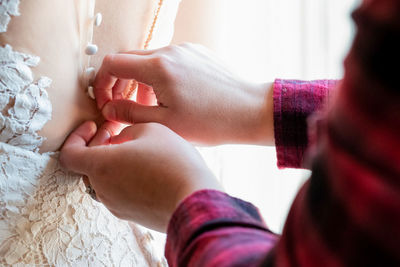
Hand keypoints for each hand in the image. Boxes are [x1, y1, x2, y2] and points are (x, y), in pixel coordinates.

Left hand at [60, 121, 222, 231]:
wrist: (194, 200)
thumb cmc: (173, 162)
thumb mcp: (152, 129)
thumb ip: (129, 128)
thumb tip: (122, 139)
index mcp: (102, 166)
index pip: (69, 154)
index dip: (76, 136)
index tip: (93, 126)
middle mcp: (103, 189)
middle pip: (88, 165)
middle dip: (98, 144)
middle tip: (115, 131)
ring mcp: (117, 205)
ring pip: (104, 179)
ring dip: (111, 161)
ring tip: (133, 148)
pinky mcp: (131, 215)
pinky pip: (119, 191)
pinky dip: (123, 176)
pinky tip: (145, 167)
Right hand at [94, 43, 273, 145]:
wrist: (250, 111)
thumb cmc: (211, 122)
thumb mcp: (165, 124)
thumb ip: (130, 114)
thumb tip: (108, 108)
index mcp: (159, 67)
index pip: (113, 63)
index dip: (101, 82)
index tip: (104, 101)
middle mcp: (171, 52)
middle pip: (130, 60)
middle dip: (121, 83)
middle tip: (125, 107)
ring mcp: (186, 50)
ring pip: (150, 61)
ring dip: (142, 82)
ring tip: (153, 107)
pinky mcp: (198, 53)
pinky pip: (170, 61)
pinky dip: (162, 77)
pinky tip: (174, 98)